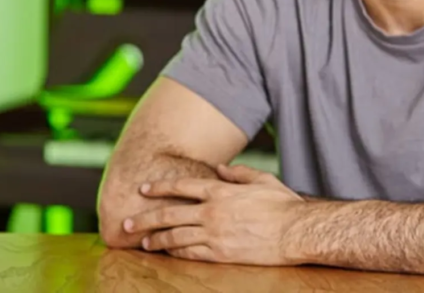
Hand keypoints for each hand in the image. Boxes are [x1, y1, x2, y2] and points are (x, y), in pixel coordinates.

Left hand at [122, 164, 306, 265]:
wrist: (296, 232)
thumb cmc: (283, 205)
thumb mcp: (262, 180)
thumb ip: (238, 173)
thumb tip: (220, 169)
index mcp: (221, 191)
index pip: (182, 187)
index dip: (160, 187)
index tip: (144, 188)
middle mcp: (212, 212)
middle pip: (170, 214)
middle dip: (145, 218)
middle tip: (127, 221)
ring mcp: (215, 235)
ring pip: (176, 237)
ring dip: (156, 239)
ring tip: (143, 241)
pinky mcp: (221, 254)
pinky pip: (191, 254)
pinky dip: (176, 253)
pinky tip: (167, 253)